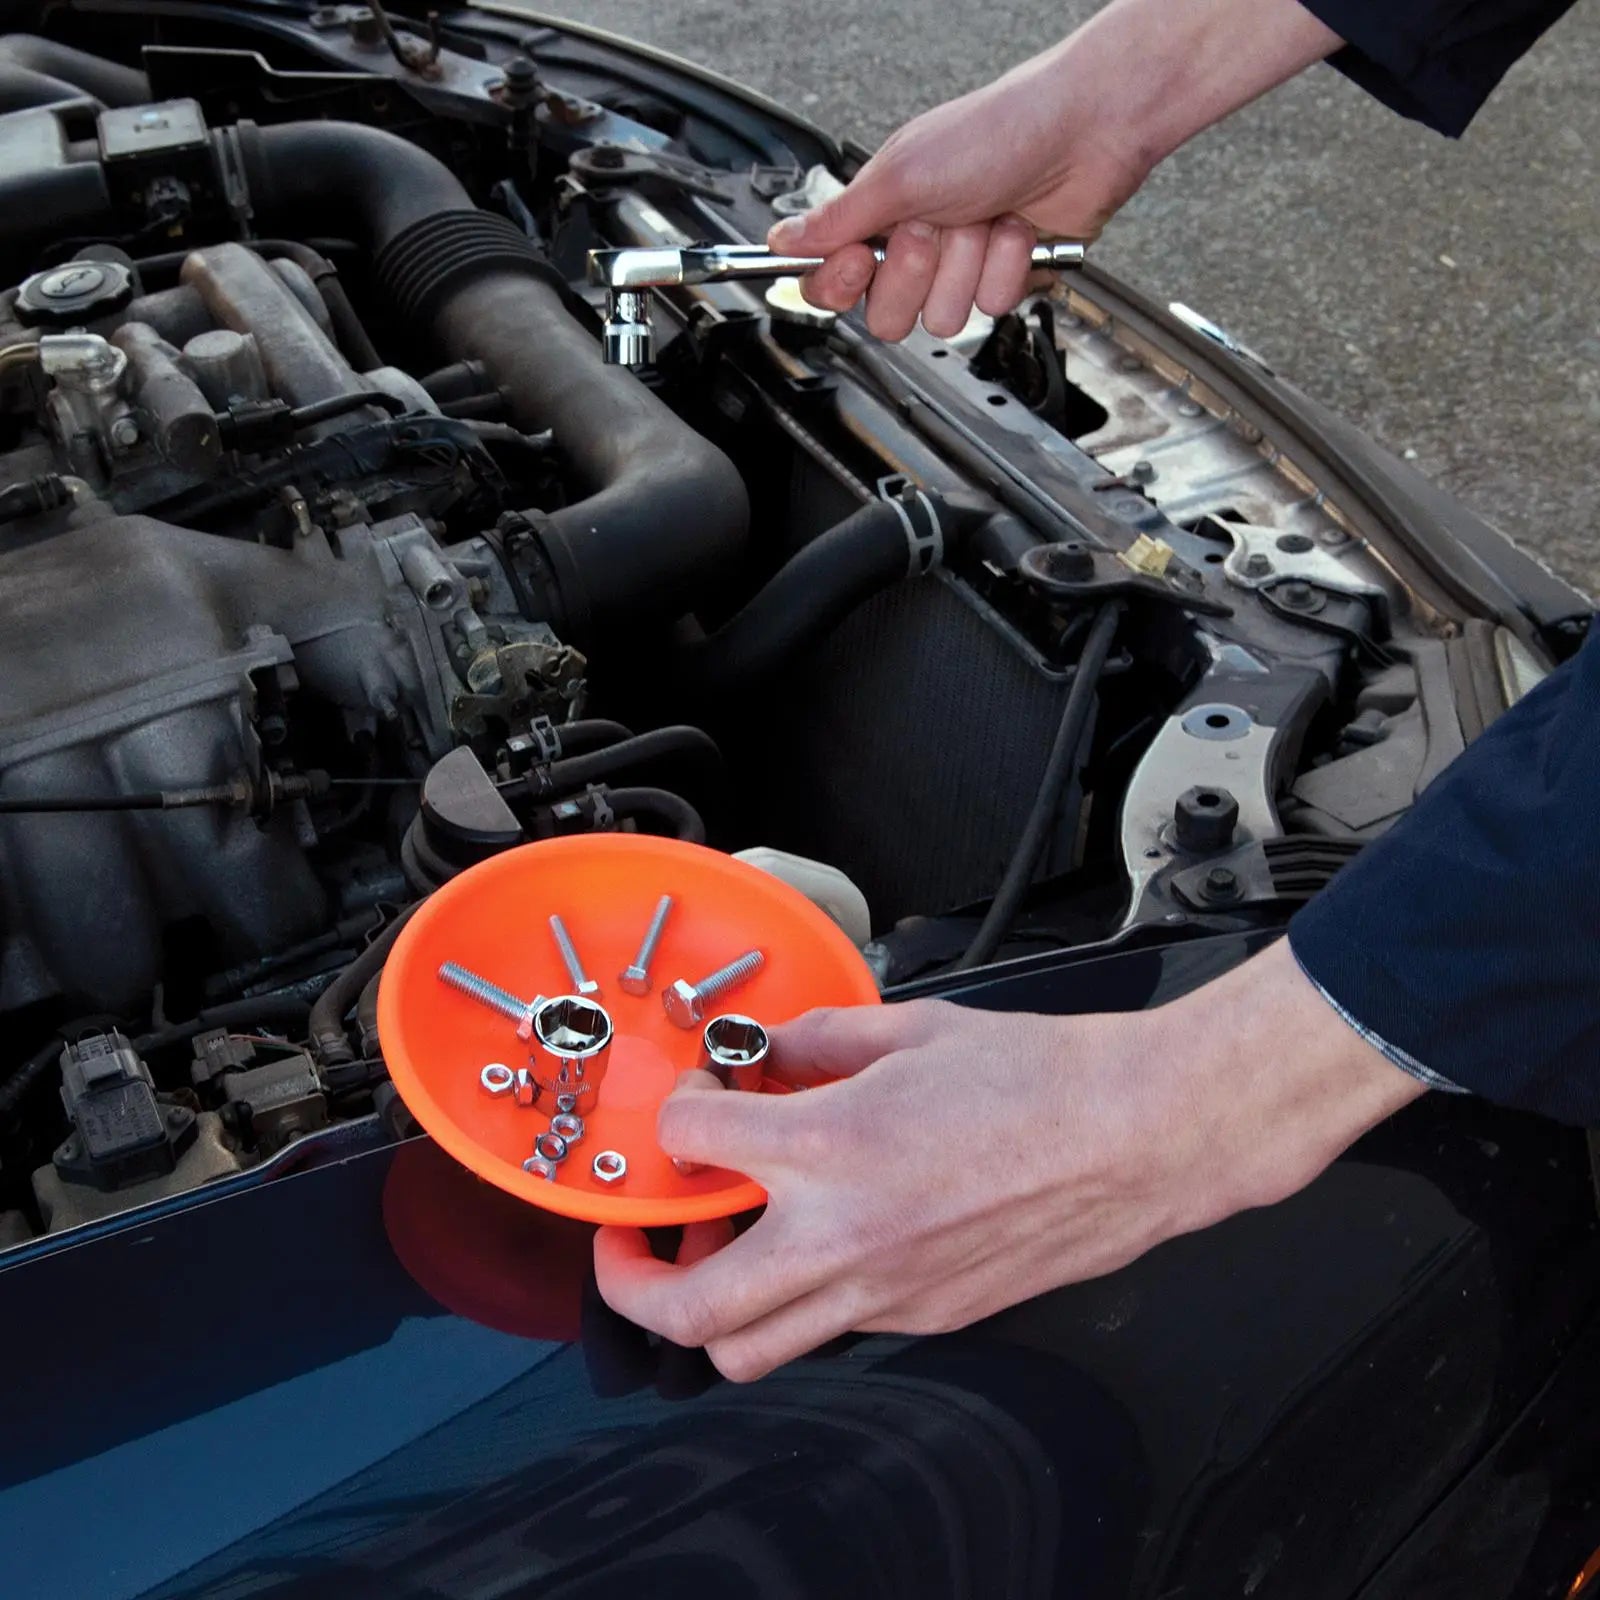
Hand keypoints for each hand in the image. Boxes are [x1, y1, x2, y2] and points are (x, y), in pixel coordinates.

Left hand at [594, 940, 1422, 1380]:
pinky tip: (820, 1243)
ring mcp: (883, 1293)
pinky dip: (799, 1299)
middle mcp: (844, 1236)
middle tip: (632, 1243)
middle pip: (689, 1309)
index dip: (675, 1115)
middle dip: (632, 1281)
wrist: (1134, 1136)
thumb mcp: (910, 1029)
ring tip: (716, 1259)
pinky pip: (830, 1331)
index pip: (691, 1145)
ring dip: (710, 1311)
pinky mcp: (924, 1318)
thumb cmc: (1039, 1077)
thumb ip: (819, 1040)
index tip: (694, 1104)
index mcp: (832, 1145)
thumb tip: (769, 1052)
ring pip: (749, 1352)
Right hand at [771, 0, 1342, 338]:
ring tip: (985, 219)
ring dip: (968, 266)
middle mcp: (920, 244)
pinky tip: (1018, 228)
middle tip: (936, 227)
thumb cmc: (997, 130)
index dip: (842, 283)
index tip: (855, 260)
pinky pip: (993, 307)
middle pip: (889, 314)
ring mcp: (963, 265)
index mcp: (883, 214)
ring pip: (944, 317)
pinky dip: (1008, 266)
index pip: (836, 282)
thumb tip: (784, 241)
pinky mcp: (1005, 279)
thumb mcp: (902, 174)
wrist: (1084, 130)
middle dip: (916, 273)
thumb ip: (838, 219)